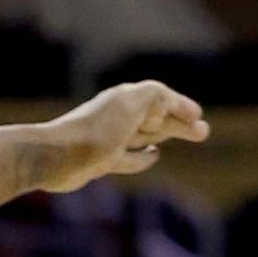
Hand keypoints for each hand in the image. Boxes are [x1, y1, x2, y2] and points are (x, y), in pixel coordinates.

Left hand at [35, 81, 210, 192]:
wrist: (54, 157)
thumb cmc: (94, 131)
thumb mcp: (131, 105)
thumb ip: (154, 96)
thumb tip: (168, 106)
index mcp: (124, 100)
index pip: (159, 98)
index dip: (179, 105)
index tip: (197, 116)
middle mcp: (117, 116)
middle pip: (155, 118)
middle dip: (179, 123)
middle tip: (203, 132)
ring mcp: (109, 139)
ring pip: (145, 135)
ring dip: (166, 135)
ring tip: (189, 137)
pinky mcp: (102, 160)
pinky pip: (130, 156)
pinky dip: (143, 156)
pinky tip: (154, 155)